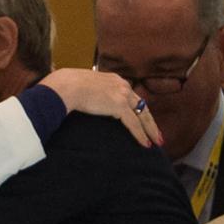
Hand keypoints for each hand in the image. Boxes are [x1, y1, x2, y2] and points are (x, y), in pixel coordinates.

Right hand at [39, 68, 162, 147]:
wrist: (66, 86)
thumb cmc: (68, 86)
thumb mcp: (86, 85)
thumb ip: (93, 91)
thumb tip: (89, 100)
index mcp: (114, 79)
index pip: (132, 96)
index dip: (138, 109)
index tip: (142, 119)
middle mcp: (122, 85)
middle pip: (142, 105)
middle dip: (150, 121)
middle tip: (157, 134)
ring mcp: (122, 94)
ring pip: (143, 115)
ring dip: (150, 130)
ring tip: (156, 142)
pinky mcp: (119, 105)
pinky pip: (134, 123)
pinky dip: (141, 135)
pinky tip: (145, 144)